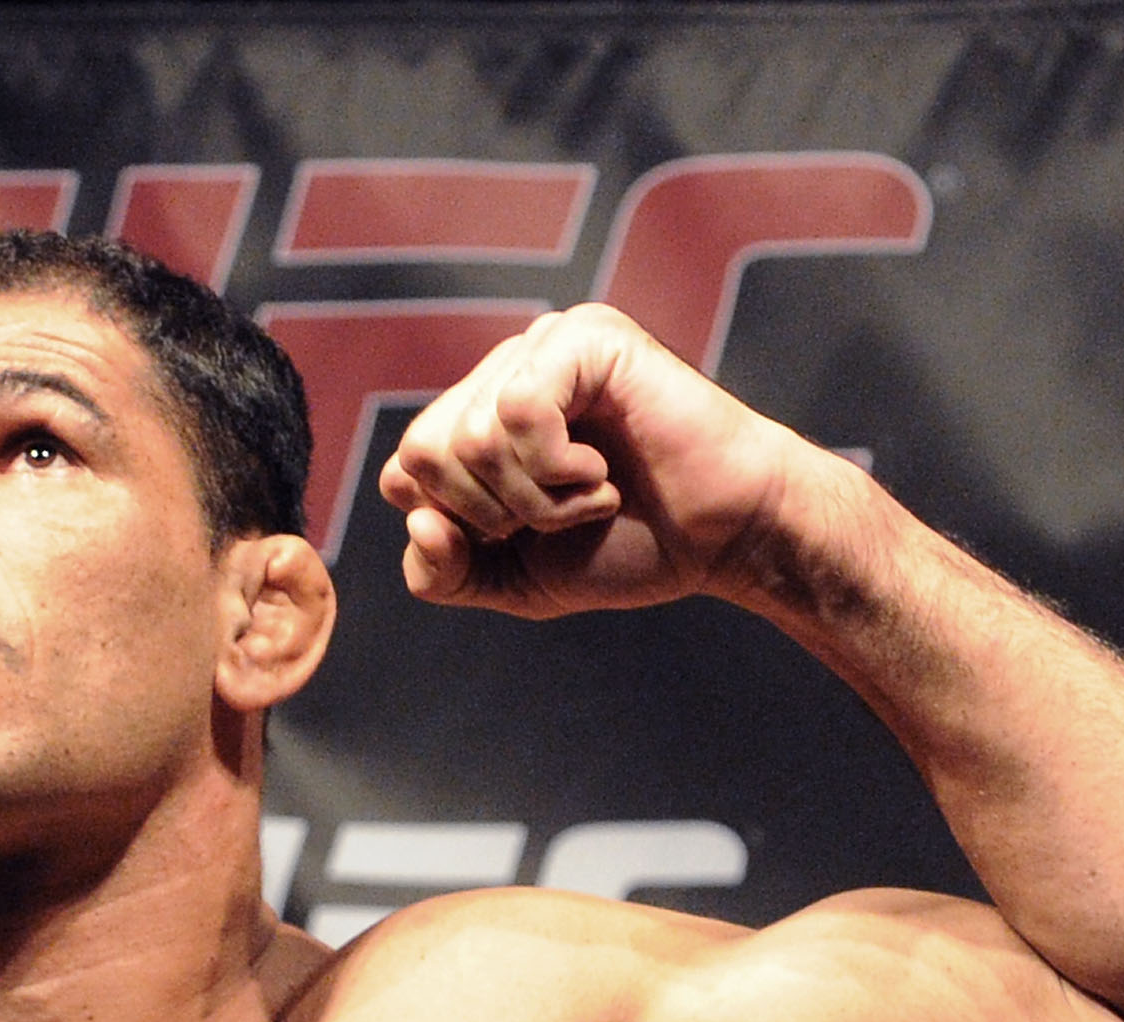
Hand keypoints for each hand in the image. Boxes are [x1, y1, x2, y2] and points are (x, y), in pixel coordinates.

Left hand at [376, 305, 806, 619]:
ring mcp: (543, 349)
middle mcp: (502, 374)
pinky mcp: (585, 338)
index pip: (404, 470)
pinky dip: (557, 466)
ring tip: (591, 494)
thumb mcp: (510, 580)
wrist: (719, 537)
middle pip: (424, 451)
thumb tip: (417, 518)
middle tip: (559, 516)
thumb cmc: (626, 547)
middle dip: (489, 513)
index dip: (454, 525)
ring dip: (534, 496)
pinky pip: (518, 409)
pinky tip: (602, 470)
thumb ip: (441, 570)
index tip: (521, 536)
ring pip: (470, 434)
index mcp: (477, 420)